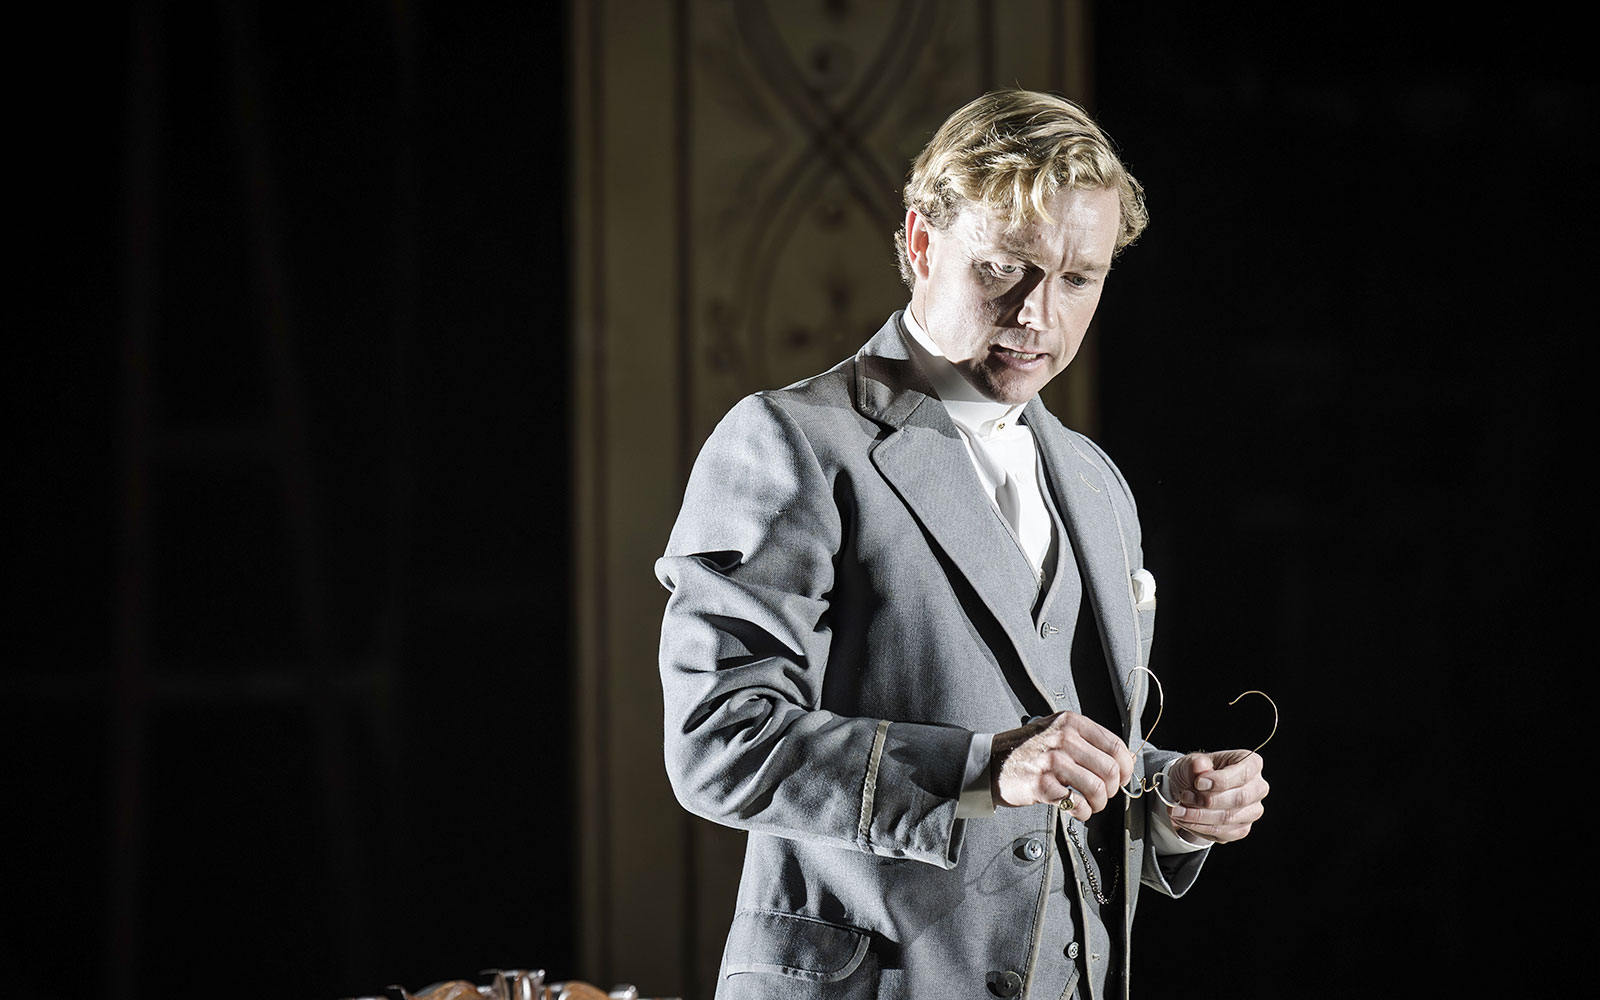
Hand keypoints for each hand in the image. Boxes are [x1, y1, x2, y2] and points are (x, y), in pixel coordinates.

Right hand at [990, 712, 1134, 820]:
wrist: (990, 762)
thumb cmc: (1025, 749)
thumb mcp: (1055, 730)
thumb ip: (1085, 740)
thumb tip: (1123, 759)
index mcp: (1071, 722)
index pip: (1115, 745)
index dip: (1126, 767)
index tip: (1123, 778)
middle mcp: (1063, 738)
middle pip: (1110, 769)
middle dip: (1113, 788)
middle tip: (1104, 794)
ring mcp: (1052, 761)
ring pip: (1098, 788)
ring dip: (1099, 803)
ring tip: (1091, 805)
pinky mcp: (1042, 784)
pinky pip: (1077, 803)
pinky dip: (1082, 812)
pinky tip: (1076, 810)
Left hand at [1164, 750, 1268, 843]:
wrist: (1192, 790)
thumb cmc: (1198, 772)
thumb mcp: (1192, 762)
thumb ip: (1196, 764)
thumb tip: (1200, 766)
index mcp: (1251, 764)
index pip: (1244, 773)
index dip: (1222, 780)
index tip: (1198, 783)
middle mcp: (1258, 788)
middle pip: (1239, 798)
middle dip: (1207, 800)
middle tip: (1184, 796)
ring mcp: (1252, 811)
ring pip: (1228, 818)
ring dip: (1199, 816)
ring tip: (1177, 810)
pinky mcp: (1241, 829)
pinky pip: (1222, 833)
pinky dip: (1198, 827)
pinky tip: (1184, 820)